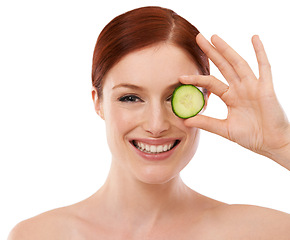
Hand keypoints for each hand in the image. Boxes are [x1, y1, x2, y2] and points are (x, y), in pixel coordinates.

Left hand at [180, 34, 289, 164]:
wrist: (271, 143)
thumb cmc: (251, 136)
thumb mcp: (225, 129)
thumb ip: (206, 123)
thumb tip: (185, 121)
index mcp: (230, 97)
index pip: (210, 83)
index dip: (196, 79)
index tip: (180, 77)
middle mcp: (240, 88)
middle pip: (223, 66)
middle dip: (211, 52)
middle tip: (198, 38)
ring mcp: (253, 86)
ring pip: (238, 63)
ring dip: (227, 49)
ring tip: (215, 37)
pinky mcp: (266, 88)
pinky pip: (264, 67)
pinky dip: (260, 52)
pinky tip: (254, 38)